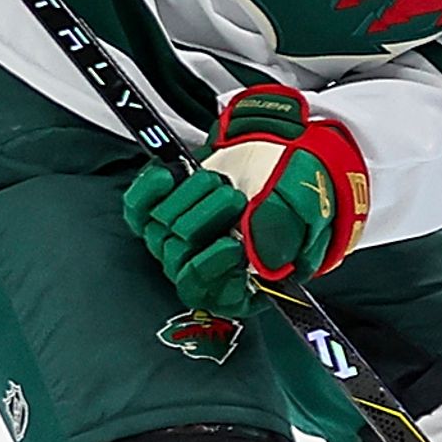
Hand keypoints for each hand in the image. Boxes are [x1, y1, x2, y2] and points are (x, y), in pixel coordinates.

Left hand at [119, 86, 368, 316]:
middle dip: (204, 221)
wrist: (285, 149)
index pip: (210, 292)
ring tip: (219, 182)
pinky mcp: (163, 208)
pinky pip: (136, 210)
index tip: (232, 245)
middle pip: (177, 259)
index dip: (212, 270)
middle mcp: (208, 266)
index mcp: (246, 281)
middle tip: (234, 197)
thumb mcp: (304, 209)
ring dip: (188, 199)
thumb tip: (256, 256)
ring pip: (158, 232)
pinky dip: (147, 191)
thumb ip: (281, 232)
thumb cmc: (298, 184)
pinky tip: (167, 176)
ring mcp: (182, 238)